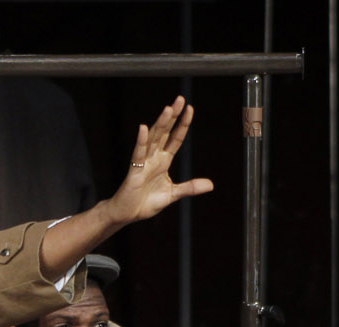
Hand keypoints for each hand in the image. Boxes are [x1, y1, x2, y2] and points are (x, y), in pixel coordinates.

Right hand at [106, 96, 213, 224]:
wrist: (128, 215)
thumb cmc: (146, 203)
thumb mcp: (172, 194)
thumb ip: (189, 188)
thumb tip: (210, 185)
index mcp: (163, 161)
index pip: (175, 138)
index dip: (183, 124)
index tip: (190, 108)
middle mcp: (154, 158)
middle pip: (164, 133)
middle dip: (172, 116)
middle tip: (180, 99)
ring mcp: (144, 163)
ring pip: (153, 139)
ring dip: (160, 124)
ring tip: (168, 109)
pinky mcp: (134, 171)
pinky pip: (138, 154)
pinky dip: (141, 141)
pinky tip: (143, 128)